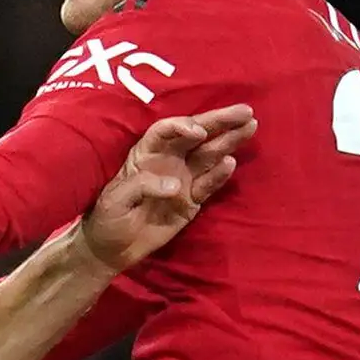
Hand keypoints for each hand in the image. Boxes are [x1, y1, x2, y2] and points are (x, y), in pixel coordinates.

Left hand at [81, 103, 253, 275]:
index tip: (199, 131)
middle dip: (220, 121)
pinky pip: (208, 184)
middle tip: (246, 111)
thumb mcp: (116, 199)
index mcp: (147, 153)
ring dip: (229, 140)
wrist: (113, 247)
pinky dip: (220, 175)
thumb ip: (142, 186)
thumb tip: (176, 185)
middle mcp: (169, 160)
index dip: (183, 126)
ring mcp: (183, 179)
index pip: (166, 130)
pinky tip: (231, 163)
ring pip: (209, 155)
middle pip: (197, 135)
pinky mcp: (191, 200)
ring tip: (251, 127)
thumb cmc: (109, 216)